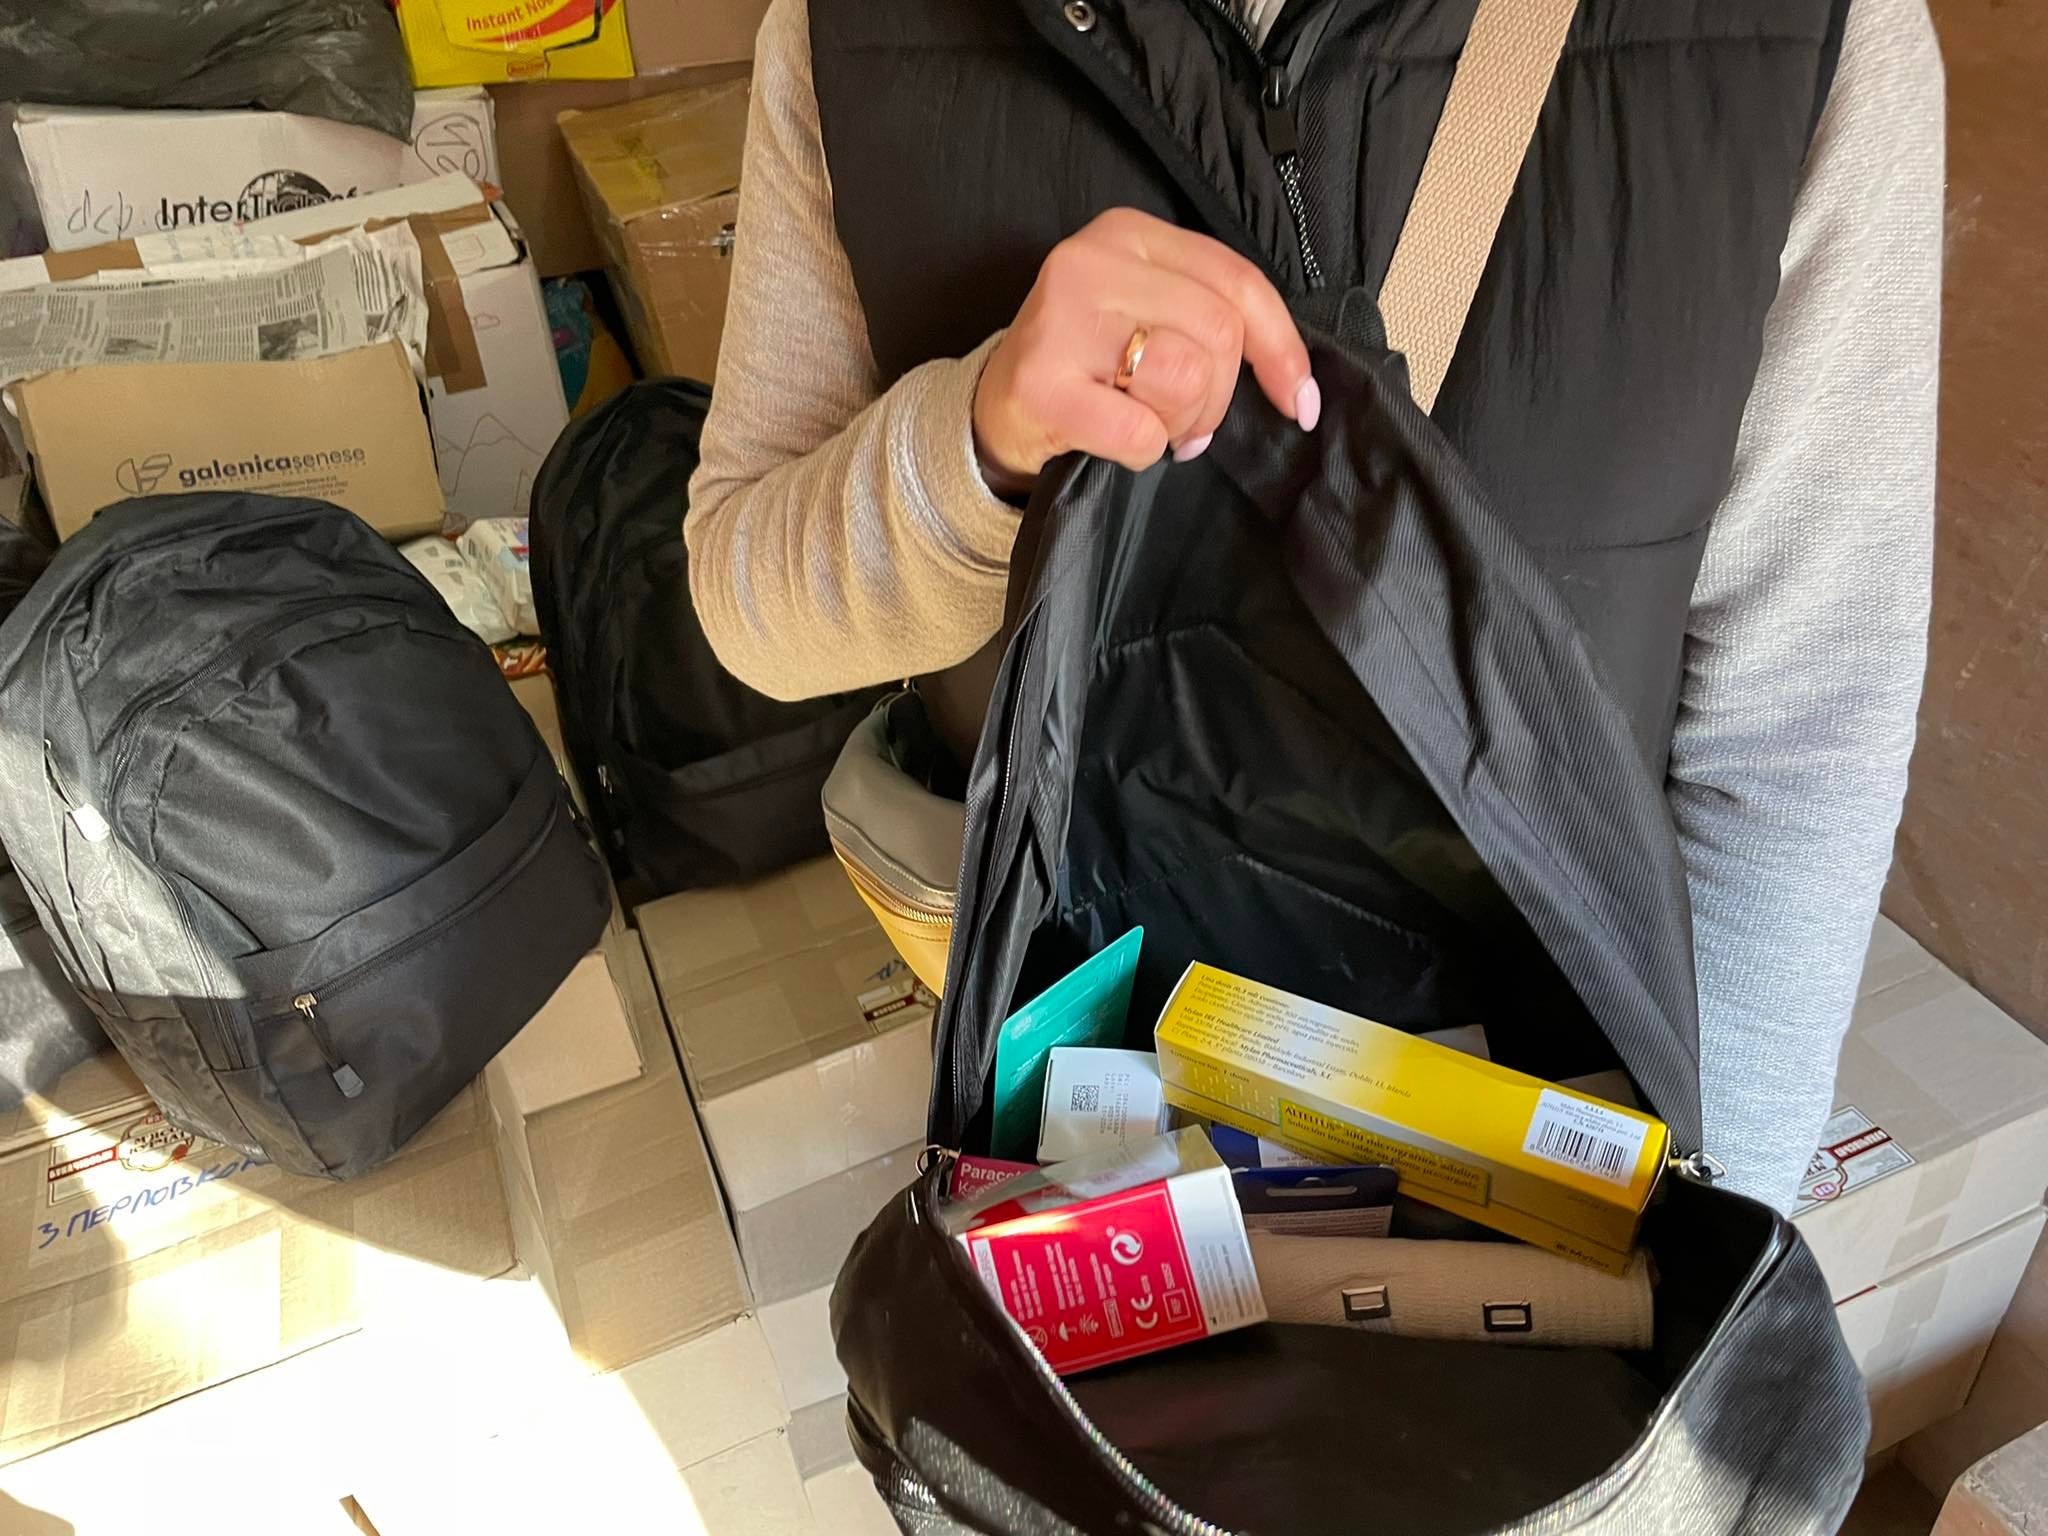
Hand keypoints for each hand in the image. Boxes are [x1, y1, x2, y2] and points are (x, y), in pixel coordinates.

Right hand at [971, 208, 1319, 496]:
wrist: (994, 410)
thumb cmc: (1085, 364)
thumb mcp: (1148, 311)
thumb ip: (1214, 316)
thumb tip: (1297, 383)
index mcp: (1126, 232)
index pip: (1237, 281)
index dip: (1281, 348)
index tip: (1297, 400)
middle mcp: (1090, 262)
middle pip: (1219, 332)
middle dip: (1217, 397)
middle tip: (1183, 422)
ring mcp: (1060, 321)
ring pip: (1186, 377)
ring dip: (1180, 423)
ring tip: (1146, 424)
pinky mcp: (1041, 386)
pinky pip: (1140, 431)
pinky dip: (1141, 452)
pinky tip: (1112, 441)